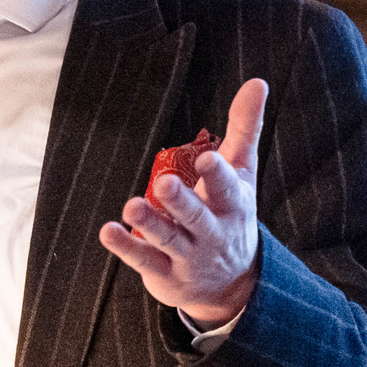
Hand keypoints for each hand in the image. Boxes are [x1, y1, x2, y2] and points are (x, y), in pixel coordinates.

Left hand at [99, 77, 268, 323]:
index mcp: (233, 205)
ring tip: (131, 206)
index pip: (228, 188)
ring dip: (149, 224)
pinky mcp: (164, 271)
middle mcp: (212, 232)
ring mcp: (188, 255)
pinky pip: (144, 259)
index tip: (208, 158)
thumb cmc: (231, 213)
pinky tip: (108, 231)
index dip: (218, 174)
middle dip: (181, 202)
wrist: (231, 284)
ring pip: (168, 239)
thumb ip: (245, 128)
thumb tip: (258, 82)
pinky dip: (126, 246)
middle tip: (164, 183)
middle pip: (196, 217)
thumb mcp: (243, 172)